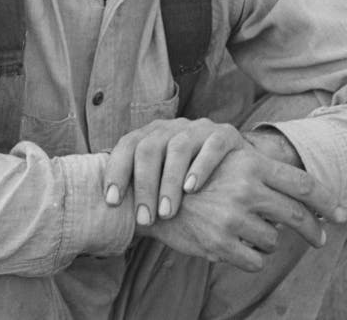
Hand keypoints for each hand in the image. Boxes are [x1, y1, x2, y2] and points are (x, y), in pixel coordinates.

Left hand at [103, 118, 245, 224]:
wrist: (238, 169)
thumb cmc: (190, 184)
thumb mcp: (163, 183)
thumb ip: (141, 193)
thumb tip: (108, 219)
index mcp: (152, 135)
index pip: (127, 145)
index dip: (116, 171)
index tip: (112, 201)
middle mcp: (173, 127)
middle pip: (150, 147)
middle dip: (144, 185)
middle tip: (145, 218)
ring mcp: (200, 128)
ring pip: (179, 147)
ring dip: (169, 181)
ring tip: (167, 212)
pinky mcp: (226, 135)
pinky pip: (212, 146)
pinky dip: (201, 167)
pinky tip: (192, 189)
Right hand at [138, 143, 339, 271]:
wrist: (151, 198)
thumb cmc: (195, 180)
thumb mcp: (228, 163)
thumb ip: (262, 175)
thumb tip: (303, 197)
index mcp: (251, 165)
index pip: (303, 184)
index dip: (327, 201)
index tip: (342, 214)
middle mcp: (246, 189)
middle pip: (297, 215)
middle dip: (313, 230)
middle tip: (320, 239)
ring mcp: (233, 217)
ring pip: (273, 240)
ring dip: (267, 240)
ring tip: (246, 231)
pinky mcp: (220, 244)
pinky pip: (254, 261)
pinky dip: (250, 257)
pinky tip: (235, 246)